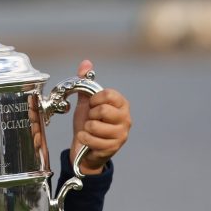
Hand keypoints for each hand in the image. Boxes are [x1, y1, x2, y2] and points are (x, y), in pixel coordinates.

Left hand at [70, 60, 131, 174]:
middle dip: (90, 116)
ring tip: (90, 131)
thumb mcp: (86, 103)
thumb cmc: (88, 123)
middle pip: (102, 110)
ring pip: (94, 126)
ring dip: (86, 129)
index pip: (108, 94)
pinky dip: (84, 139)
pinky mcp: (114, 147)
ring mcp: (122, 134)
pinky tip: (87, 140)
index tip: (92, 105)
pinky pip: (91, 139)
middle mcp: (126, 118)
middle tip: (91, 120)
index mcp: (121, 104)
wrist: (85, 148)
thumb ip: (85, 83)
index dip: (94, 99)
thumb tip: (86, 62)